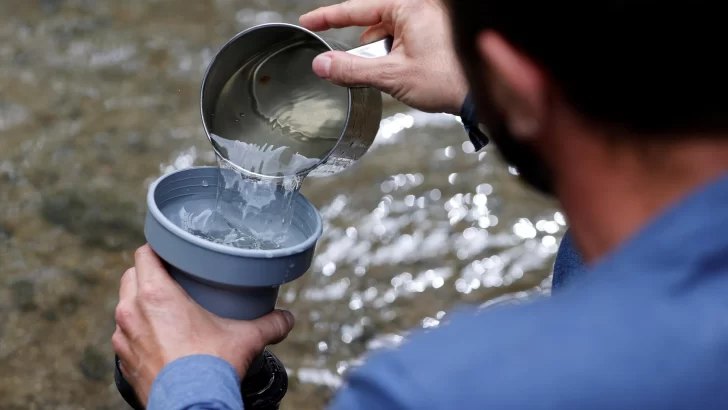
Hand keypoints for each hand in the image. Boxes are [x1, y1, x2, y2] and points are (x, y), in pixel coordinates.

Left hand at [111, 245, 294, 405]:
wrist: (189, 406)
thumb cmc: (210, 368)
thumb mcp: (246, 338)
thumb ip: (269, 323)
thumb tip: (286, 318)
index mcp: (156, 294)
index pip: (144, 254)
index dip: (157, 248)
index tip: (171, 250)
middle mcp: (132, 312)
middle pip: (131, 276)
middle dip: (148, 274)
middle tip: (172, 279)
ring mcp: (124, 338)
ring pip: (124, 307)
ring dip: (140, 305)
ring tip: (164, 310)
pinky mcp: (123, 362)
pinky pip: (126, 337)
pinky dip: (138, 334)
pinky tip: (158, 340)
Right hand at [300, 0, 467, 114]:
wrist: (480, 94)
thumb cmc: (447, 80)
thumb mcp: (392, 76)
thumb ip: (352, 70)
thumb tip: (322, 65)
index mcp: (409, 7)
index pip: (356, 9)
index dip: (328, 17)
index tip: (309, 22)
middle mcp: (419, 9)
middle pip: (372, 23)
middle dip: (364, 48)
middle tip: (358, 68)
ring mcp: (427, 21)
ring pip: (387, 34)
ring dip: (381, 55)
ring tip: (393, 75)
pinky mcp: (433, 35)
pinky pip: (402, 40)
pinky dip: (394, 56)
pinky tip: (400, 74)